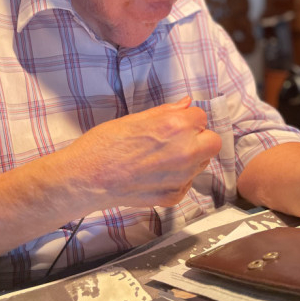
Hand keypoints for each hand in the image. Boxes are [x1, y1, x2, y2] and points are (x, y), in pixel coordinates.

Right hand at [69, 96, 221, 208]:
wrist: (87, 178)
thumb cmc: (103, 144)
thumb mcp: (134, 119)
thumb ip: (166, 112)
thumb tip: (186, 103)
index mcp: (175, 126)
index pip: (201, 117)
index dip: (188, 119)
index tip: (176, 123)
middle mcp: (185, 152)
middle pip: (212, 142)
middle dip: (199, 138)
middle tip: (177, 140)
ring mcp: (181, 178)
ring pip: (201, 163)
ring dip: (190, 158)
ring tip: (161, 158)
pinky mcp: (174, 197)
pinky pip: (186, 183)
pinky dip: (177, 178)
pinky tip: (154, 174)